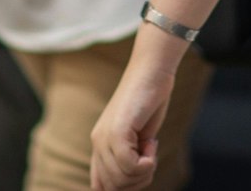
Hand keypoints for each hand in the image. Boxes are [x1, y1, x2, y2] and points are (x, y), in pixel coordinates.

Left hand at [90, 55, 175, 190]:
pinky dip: (148, 162)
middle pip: (113, 187)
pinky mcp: (116, 132)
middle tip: (150, 158)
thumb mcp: (138, 137)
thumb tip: (130, 184)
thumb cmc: (149, 102)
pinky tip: (153, 142)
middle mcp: (98, 143)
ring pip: (121, 180)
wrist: (152, 72)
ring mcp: (105, 138)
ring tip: (150, 148)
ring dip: (144, 171)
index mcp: (100, 145)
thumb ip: (129, 157)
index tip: (143, 174)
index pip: (100, 186)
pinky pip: (130, 166)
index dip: (123, 189)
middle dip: (138, 181)